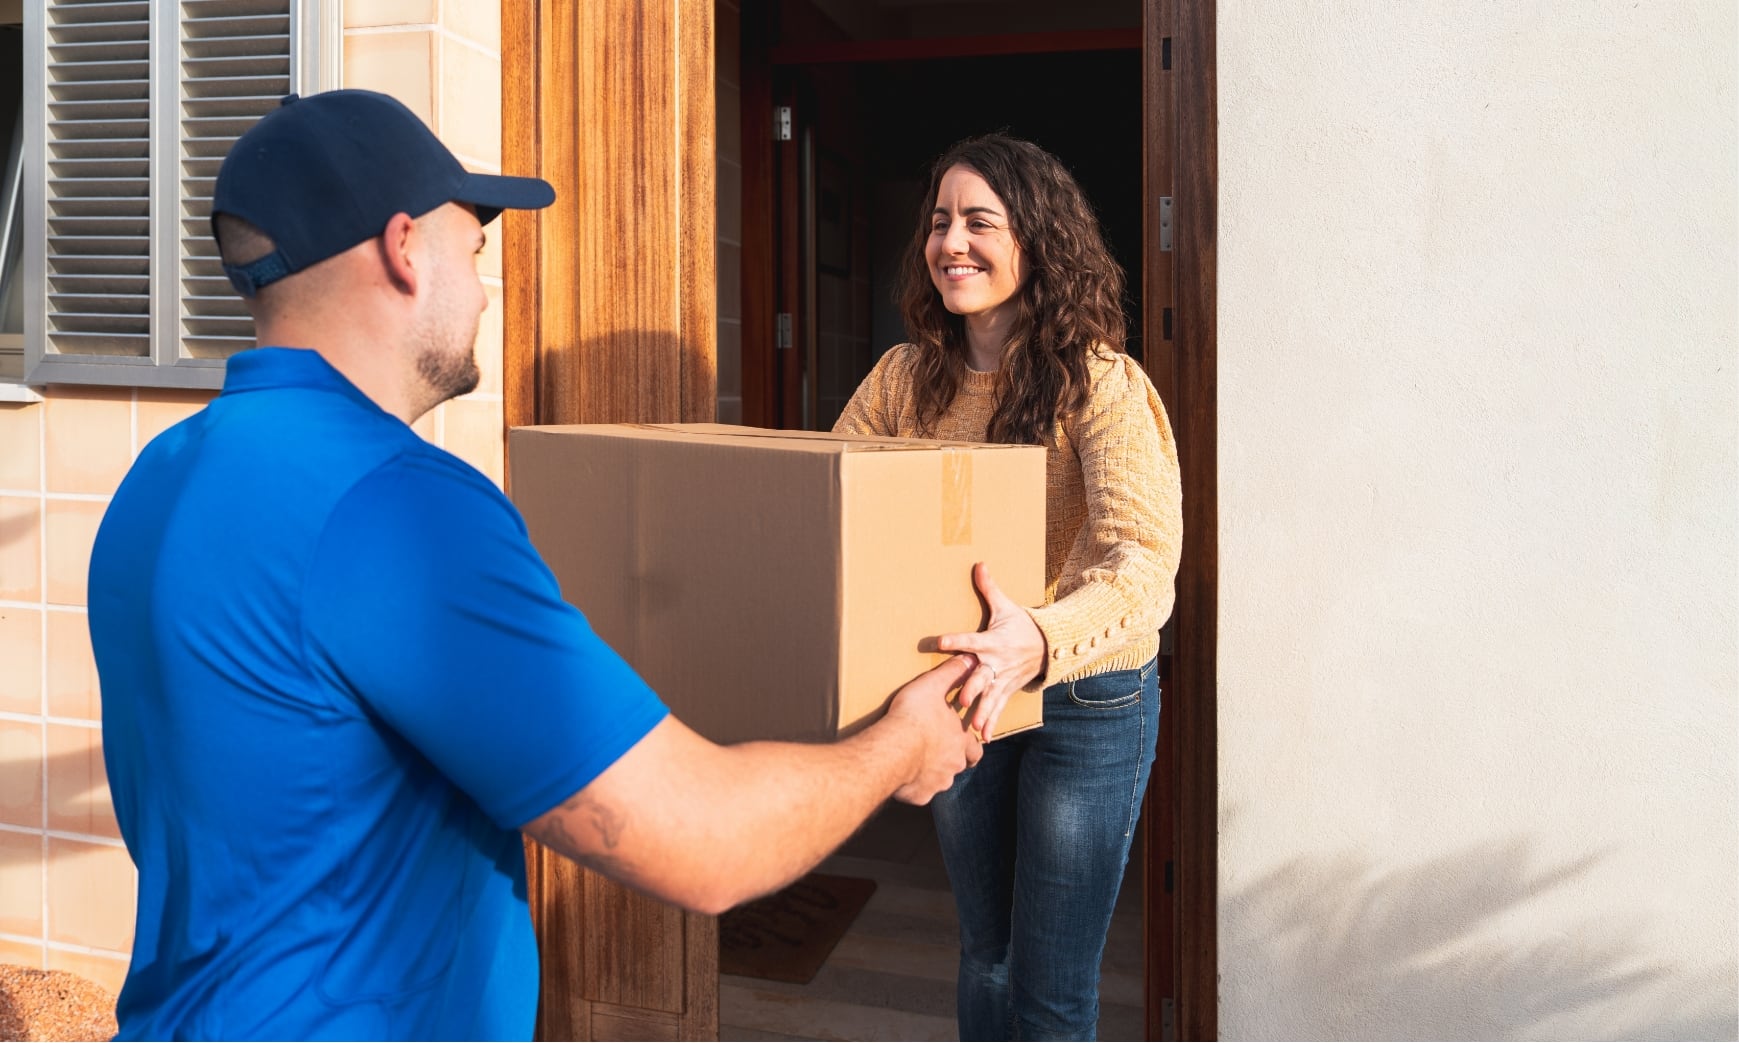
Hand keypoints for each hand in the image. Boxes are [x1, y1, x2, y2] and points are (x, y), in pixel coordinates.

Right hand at [882, 654, 983, 804]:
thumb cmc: (914, 716)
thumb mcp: (933, 686)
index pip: (976, 749)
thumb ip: (952, 673)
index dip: (970, 746)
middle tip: (931, 751)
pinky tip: (899, 777)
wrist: (893, 748)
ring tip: (911, 763)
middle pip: (957, 766)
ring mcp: (937, 783)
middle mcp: (953, 765)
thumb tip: (970, 658)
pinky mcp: (919, 796)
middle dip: (947, 761)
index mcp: (960, 742)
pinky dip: (912, 787)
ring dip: (928, 774)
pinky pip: (918, 793)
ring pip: (937, 781)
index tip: (963, 744)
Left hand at [936, 562, 1045, 740]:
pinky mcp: (1007, 690)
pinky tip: (982, 738)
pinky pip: (999, 708)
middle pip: (983, 675)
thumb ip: (989, 588)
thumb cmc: (1021, 624)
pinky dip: (992, 723)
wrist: (1049, 645)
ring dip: (983, 711)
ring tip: (973, 725)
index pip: (972, 640)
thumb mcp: (1006, 606)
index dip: (956, 640)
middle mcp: (998, 662)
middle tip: (960, 698)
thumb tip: (979, 564)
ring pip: (991, 697)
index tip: (940, 641)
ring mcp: (1004, 679)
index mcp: (994, 641)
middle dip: (973, 686)